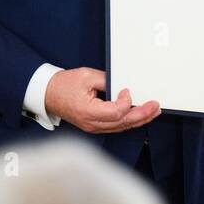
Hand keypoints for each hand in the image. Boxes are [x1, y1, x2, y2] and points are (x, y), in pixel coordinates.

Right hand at [43, 68, 160, 133]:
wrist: (48, 94)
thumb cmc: (64, 85)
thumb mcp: (86, 76)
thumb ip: (107, 80)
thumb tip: (124, 84)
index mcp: (87, 111)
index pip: (115, 112)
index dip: (126, 102)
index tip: (127, 90)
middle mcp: (91, 123)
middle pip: (122, 123)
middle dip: (142, 114)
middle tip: (155, 107)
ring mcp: (93, 127)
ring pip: (121, 127)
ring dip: (139, 119)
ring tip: (153, 111)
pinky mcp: (95, 126)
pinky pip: (116, 126)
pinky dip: (129, 121)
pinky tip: (139, 115)